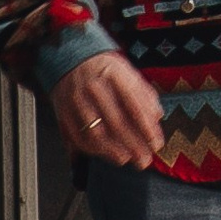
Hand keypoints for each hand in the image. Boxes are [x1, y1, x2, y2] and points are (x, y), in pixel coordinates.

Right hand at [56, 52, 162, 167]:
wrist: (73, 60)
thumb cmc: (106, 72)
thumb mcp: (129, 74)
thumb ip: (145, 95)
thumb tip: (156, 118)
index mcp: (114, 74)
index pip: (134, 104)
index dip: (147, 128)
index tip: (156, 143)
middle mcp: (94, 87)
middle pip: (116, 122)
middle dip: (133, 145)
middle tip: (143, 159)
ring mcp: (76, 100)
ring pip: (95, 132)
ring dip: (112, 151)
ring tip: (125, 159)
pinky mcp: (64, 112)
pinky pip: (78, 137)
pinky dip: (92, 149)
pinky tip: (104, 153)